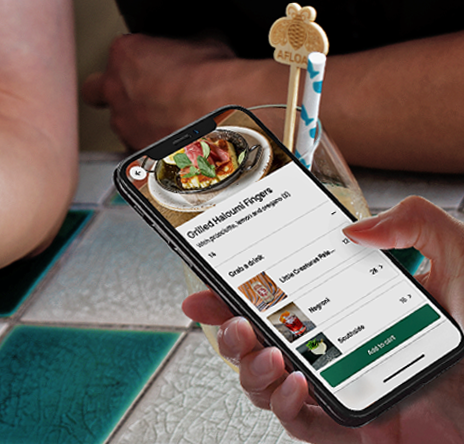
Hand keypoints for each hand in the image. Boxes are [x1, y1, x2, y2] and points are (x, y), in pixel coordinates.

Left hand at [81, 34, 281, 149]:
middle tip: (136, 92)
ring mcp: (123, 123)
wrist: (225, 116)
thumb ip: (186, 42)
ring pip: (118, 122)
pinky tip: (170, 143)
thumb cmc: (214, 78)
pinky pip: (134, 149)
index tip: (155, 61)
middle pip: (97, 88)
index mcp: (125, 54)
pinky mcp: (135, 152)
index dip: (138, 56)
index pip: (120, 51)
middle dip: (111, 90)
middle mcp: (115, 89)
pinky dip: (148, 145)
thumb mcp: (205, 39)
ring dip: (135, 121)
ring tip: (166, 120)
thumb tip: (196, 43)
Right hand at [183, 196, 463, 442]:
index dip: (236, 290)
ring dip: (249, 367)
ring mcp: (342, 387)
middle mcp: (339, 347)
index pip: (282, 295)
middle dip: (227, 330)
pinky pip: (299, 424)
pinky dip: (283, 404)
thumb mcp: (460, 259)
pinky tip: (293, 382)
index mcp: (353, 308)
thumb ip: (416, 223)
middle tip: (229, 318)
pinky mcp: (353, 428)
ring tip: (265, 351)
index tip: (208, 281)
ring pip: (266, 383)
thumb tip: (357, 224)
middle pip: (259, 341)